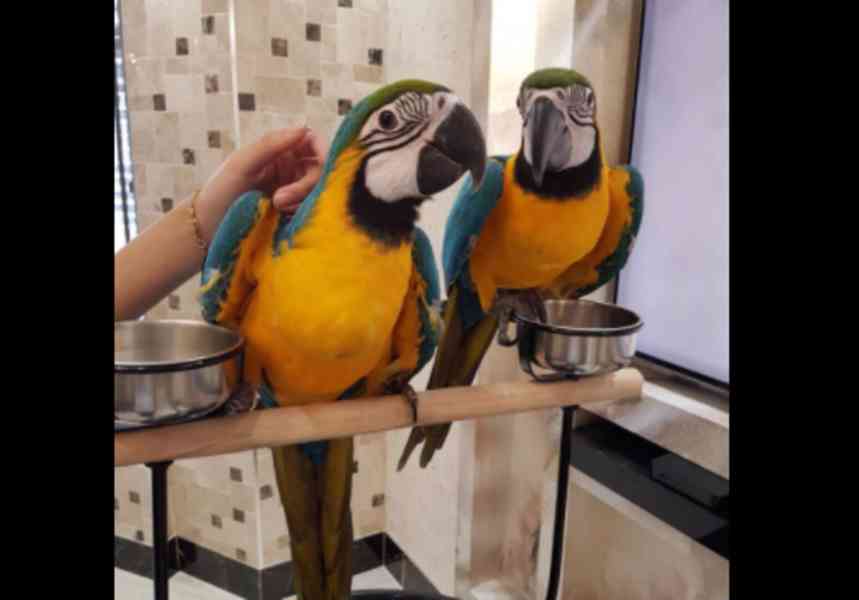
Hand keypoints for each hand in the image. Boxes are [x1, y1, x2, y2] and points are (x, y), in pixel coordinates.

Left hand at [194, 127, 325, 241]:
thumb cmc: (220, 192)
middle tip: (280, 199)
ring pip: (318, 191)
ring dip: (302, 200)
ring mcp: (294, 190)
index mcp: (279, 149)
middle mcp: (291, 167)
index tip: (324, 165)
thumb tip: (303, 129)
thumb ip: (271, 145)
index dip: (324, 151)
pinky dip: (302, 212)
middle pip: (319, 169)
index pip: (313, 142)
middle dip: (306, 184)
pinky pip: (312, 209)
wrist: (208, 228)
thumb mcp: (242, 164)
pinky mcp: (294, 212)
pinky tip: (283, 218)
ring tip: (276, 208)